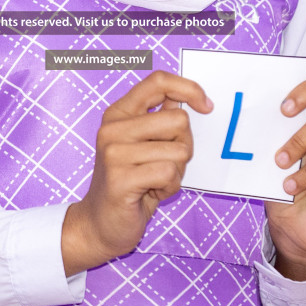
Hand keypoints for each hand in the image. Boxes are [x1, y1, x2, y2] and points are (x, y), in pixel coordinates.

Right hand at [61, 71, 212, 275]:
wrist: (99, 224)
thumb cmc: (129, 183)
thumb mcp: (143, 145)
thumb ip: (159, 118)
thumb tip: (186, 97)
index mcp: (118, 113)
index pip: (158, 81)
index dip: (189, 89)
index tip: (206, 106)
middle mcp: (112, 128)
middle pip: (178, 119)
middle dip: (184, 145)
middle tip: (165, 164)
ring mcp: (113, 153)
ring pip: (179, 150)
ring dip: (177, 171)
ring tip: (154, 181)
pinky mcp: (120, 178)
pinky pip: (169, 173)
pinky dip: (170, 186)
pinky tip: (151, 193)